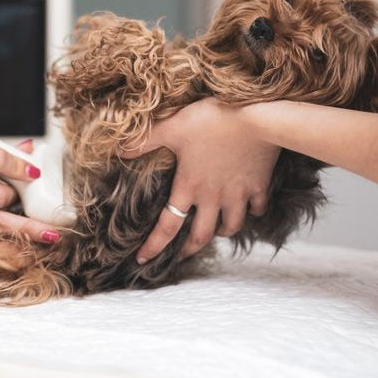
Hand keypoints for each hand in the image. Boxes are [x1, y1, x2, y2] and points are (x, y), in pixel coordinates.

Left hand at [121, 98, 279, 262]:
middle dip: (189, 249)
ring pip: (231, 227)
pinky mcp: (259, 186)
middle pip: (201, 236)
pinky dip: (252, 213)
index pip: (168, 226)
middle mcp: (212, 197)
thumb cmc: (211, 120)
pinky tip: (249, 208)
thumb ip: (145, 141)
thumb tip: (119, 152)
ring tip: (216, 231)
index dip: (154, 245)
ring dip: (222, 232)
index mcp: (189, 186)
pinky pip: (257, 209)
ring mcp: (237, 194)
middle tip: (181, 255)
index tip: (143, 259)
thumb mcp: (172, 127)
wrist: (256, 117)